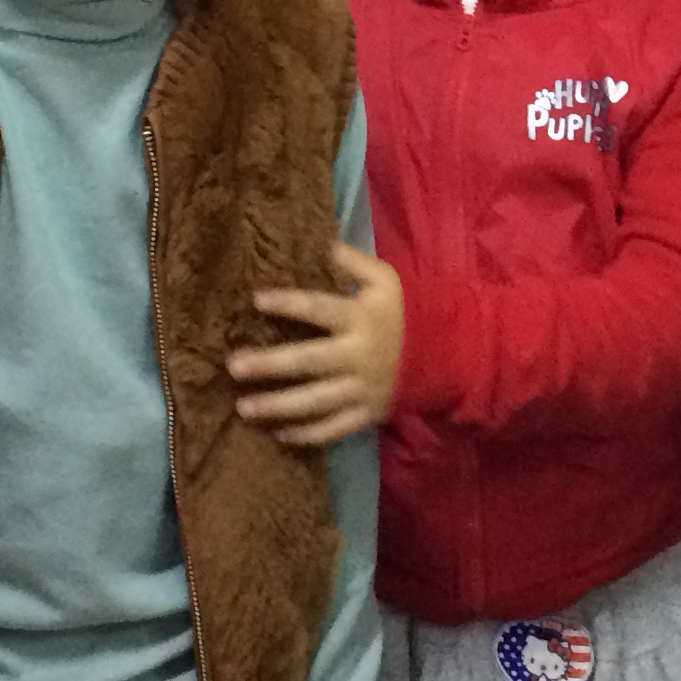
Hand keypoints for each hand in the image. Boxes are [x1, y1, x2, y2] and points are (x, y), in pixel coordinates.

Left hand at [238, 244, 402, 443]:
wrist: (447, 353)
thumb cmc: (406, 311)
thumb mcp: (387, 280)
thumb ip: (355, 262)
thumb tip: (324, 244)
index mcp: (361, 319)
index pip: (319, 310)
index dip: (289, 304)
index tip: (257, 299)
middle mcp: (357, 356)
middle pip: (308, 362)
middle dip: (270, 365)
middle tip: (233, 366)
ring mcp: (362, 389)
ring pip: (316, 402)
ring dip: (278, 406)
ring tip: (243, 408)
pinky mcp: (367, 414)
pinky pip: (334, 430)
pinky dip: (308, 436)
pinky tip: (279, 435)